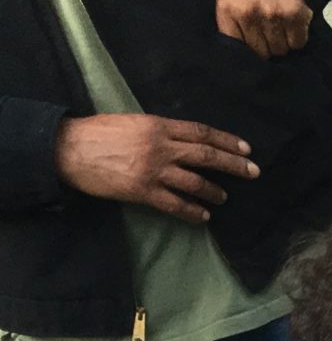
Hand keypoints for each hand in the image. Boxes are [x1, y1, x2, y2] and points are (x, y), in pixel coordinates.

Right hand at [53, 114, 255, 223]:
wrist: (67, 148)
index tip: (246, 148)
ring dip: (215, 191)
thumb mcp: (133, 122)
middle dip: (234, 165)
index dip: (226, 140)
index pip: (201, 132)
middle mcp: (160, 147)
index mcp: (158, 126)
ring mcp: (153, 170)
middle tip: (254, 172)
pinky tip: (203, 217)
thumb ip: (160, 130)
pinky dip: (192, 212)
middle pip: (206, 155)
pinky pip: (176, 204)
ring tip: (224, 197)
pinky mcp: (143, 191)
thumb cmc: (98, 133)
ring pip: (195, 182)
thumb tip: (183, 139)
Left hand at [216, 0, 313, 57]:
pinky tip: (292, 25)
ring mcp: (273, 15)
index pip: (237, 47)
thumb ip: (230, 25)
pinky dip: (297, 38)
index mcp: (228, 9)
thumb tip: (242, 56)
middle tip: (268, 32)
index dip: (247, 47)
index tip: (252, 42)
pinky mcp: (295, 16)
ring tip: (280, 27)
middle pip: (261, 52)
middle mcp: (250, 13)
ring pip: (280, 50)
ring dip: (282, 43)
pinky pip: (297, 43)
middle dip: (266, 46)